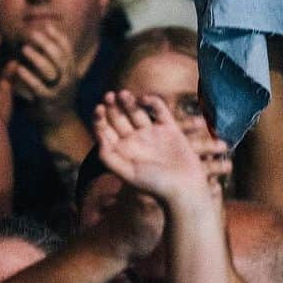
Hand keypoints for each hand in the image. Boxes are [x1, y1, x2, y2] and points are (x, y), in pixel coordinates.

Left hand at [7, 22, 80, 126]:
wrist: (61, 123)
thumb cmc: (56, 96)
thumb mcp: (61, 78)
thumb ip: (55, 63)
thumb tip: (46, 41)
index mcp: (71, 71)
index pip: (67, 49)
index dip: (58, 37)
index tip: (47, 26)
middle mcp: (68, 79)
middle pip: (59, 56)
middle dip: (47, 43)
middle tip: (33, 34)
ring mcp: (59, 90)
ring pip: (51, 70)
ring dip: (37, 57)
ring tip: (24, 48)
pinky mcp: (48, 101)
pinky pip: (38, 87)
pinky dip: (28, 76)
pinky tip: (19, 68)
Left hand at [95, 90, 221, 207]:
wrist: (185, 188)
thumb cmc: (155, 185)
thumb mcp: (128, 173)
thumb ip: (110, 157)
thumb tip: (98, 137)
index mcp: (122, 151)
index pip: (106, 130)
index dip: (99, 118)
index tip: (99, 108)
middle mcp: (135, 140)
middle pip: (119, 118)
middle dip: (112, 106)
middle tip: (109, 95)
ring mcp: (152, 133)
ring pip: (136, 111)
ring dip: (128, 101)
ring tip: (123, 94)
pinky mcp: (169, 128)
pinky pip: (159, 110)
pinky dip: (152, 102)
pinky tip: (144, 99)